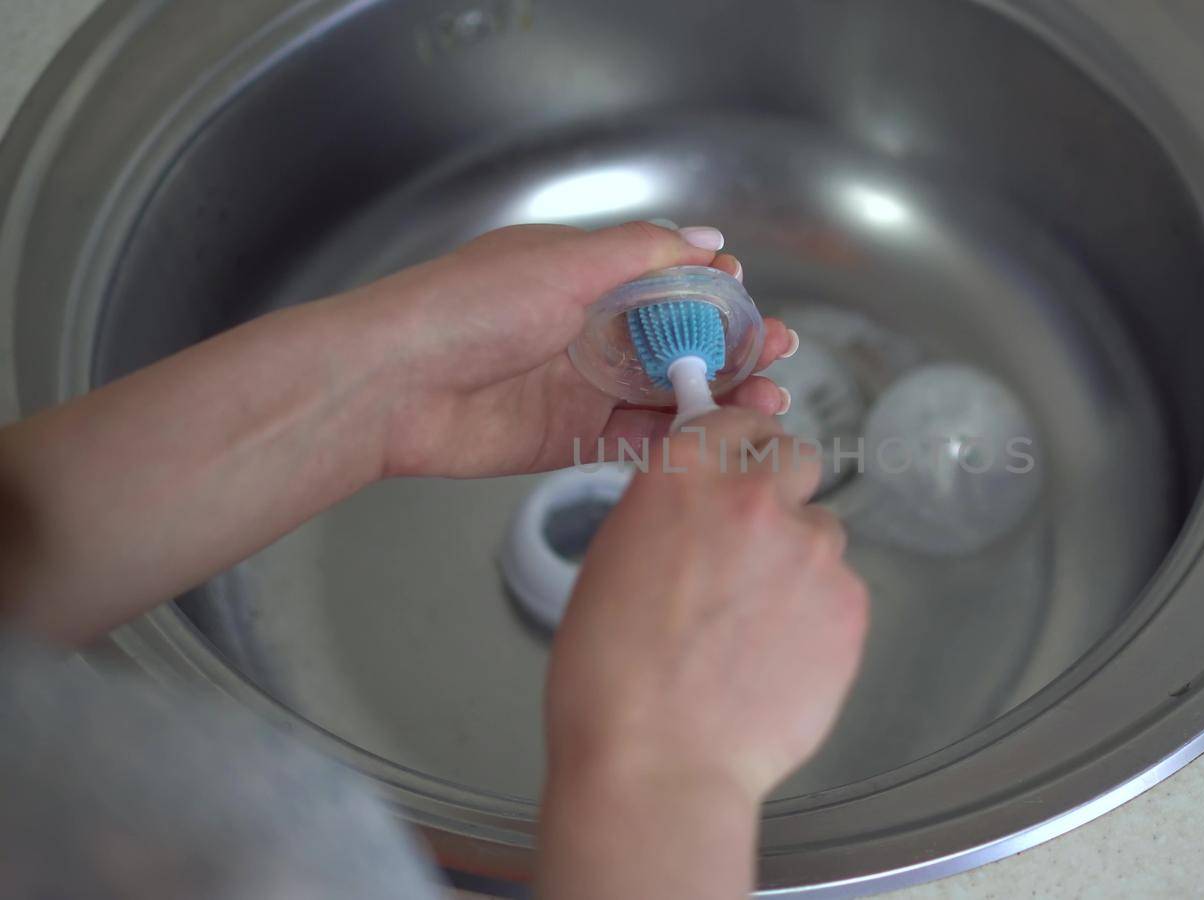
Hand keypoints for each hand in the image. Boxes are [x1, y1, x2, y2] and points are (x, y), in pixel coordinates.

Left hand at [338, 221, 797, 477]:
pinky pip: (638, 440)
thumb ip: (641, 254)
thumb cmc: (464, 308)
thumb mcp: (563, 263)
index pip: (671, 281)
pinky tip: (718, 437)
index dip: (719, 293)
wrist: (392, 385)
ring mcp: (582, 386)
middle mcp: (590, 330)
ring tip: (770, 401)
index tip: (756, 304)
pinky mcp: (570, 437)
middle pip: (681, 340)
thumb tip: (708, 240)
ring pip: (670, 392)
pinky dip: (681, 439)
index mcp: (587, 277)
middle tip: (781, 355)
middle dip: (736, 348)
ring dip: (721, 395)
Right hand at [540, 408, 868, 898]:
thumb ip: (673, 513)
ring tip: (756, 625)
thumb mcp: (615, 560)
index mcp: (684, 474)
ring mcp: (811, 549)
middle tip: (757, 541)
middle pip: (798, 458)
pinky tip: (776, 658)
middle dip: (781, 489)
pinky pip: (840, 591)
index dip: (744, 437)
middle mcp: (756, 496)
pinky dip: (817, 616)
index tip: (748, 451)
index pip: (738, 417)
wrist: (658, 764)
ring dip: (798, 561)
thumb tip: (703, 507)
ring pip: (822, 531)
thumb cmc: (611, 680)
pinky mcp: (850, 604)